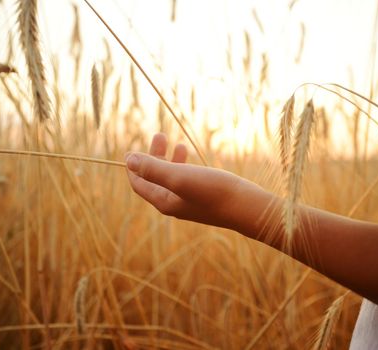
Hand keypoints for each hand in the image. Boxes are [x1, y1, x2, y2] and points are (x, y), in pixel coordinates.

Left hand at [125, 133, 271, 236]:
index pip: (139, 184)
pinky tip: (195, 158)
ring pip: (173, 178)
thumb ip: (153, 169)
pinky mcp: (205, 197)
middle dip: (154, 157)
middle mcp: (174, 204)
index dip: (133, 167)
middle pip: (155, 179)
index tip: (133, 148)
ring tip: (180, 143)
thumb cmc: (213, 191)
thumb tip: (129, 159)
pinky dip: (186, 165)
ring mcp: (190, 201)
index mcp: (164, 201)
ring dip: (171, 159)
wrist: (247, 208)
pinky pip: (187, 180)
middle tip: (160, 134)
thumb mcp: (179, 177)